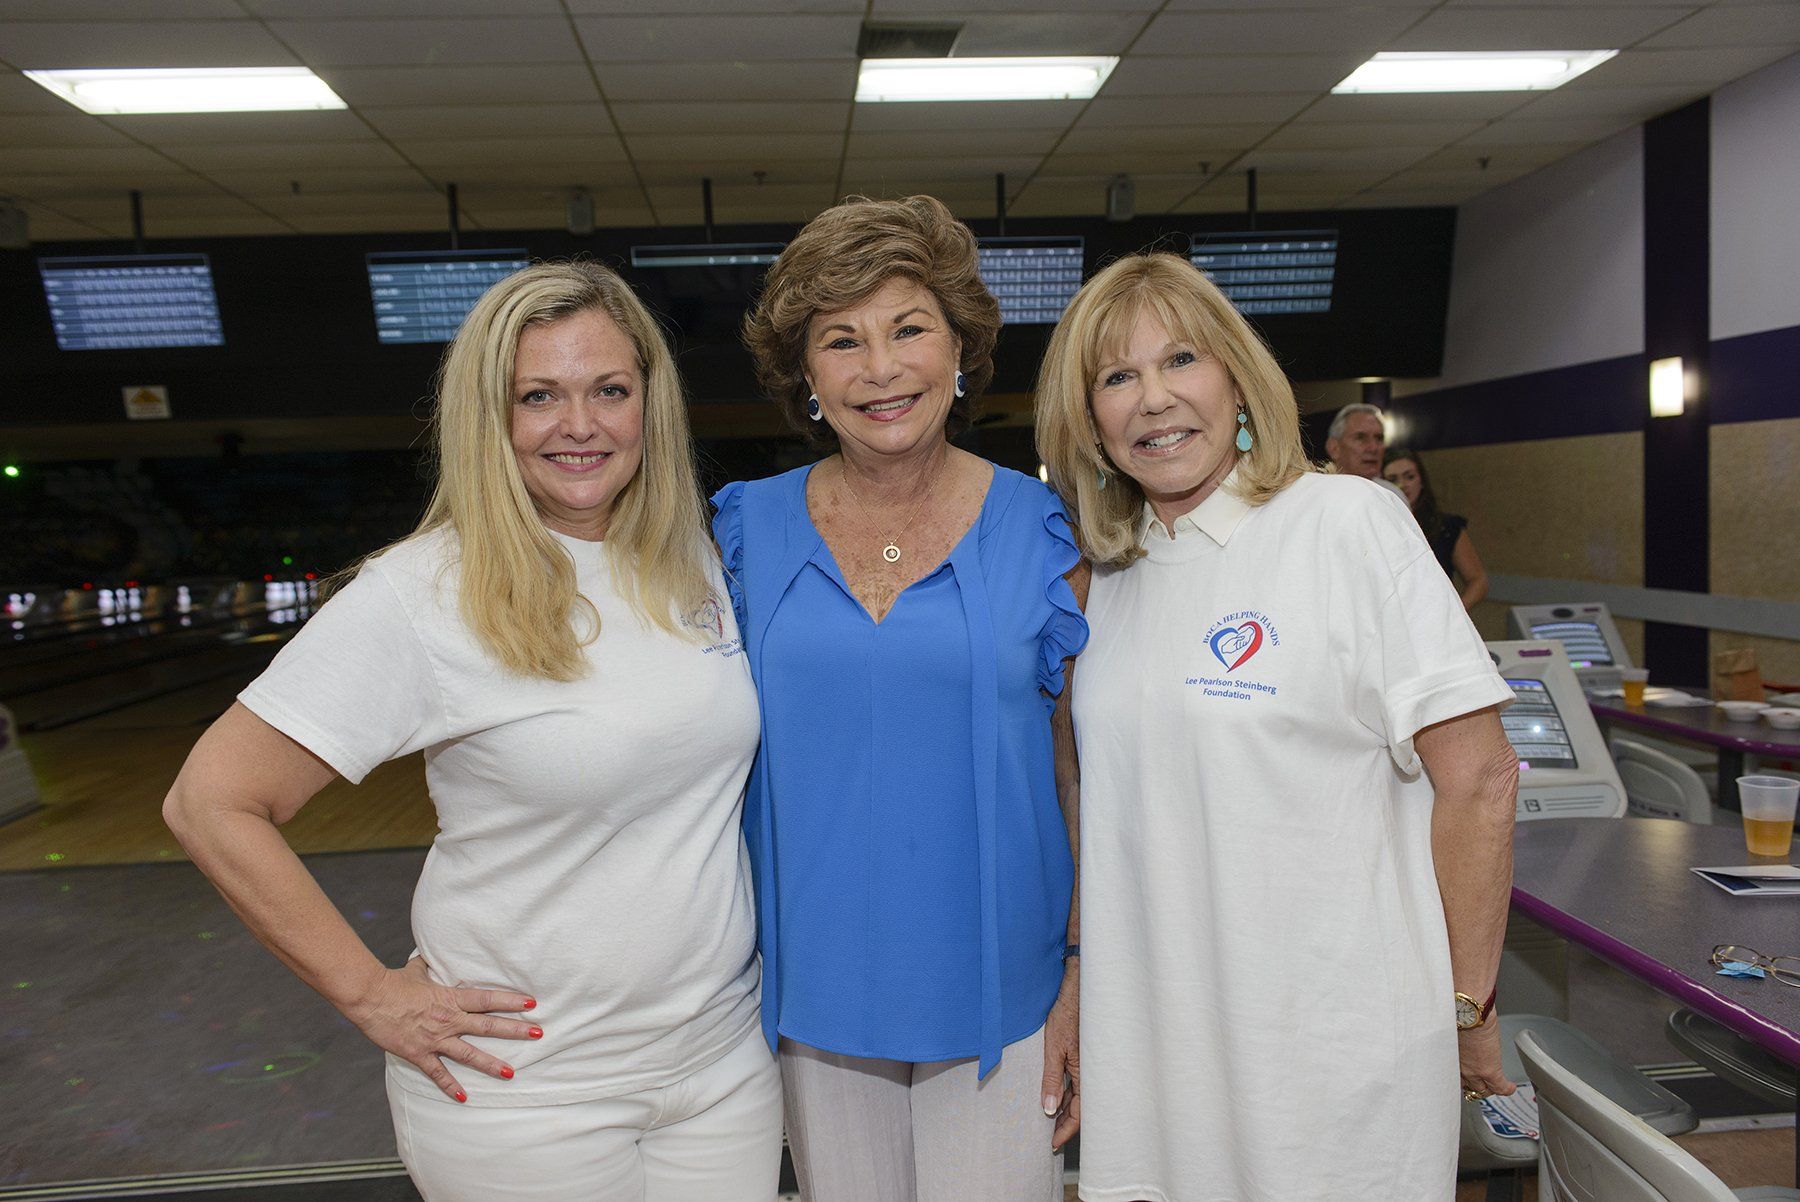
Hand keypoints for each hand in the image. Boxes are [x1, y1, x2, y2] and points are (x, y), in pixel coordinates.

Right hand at [343, 956, 540, 1101]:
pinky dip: (451, 1087)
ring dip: (491, 1064)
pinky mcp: (419, 1054)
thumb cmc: (394, 981)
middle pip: (488, 1026)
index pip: (488, 999)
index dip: (511, 1001)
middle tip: (538, 1034)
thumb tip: (433, 953)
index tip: (531, 1003)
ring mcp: (435, 1039)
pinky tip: (464, 1098)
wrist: (370, 997)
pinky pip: (438, 1073)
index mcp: (450, 998)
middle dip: (515, 1031)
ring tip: (511, 1073)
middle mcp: (448, 1020)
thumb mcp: (418, 970)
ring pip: (469, 1054)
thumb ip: (431, 965)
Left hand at [1040, 963, 1079, 1149]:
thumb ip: (1051, 1080)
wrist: (1078, 991)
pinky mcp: (1084, 1057)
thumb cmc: (1067, 1016)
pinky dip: (1066, 1093)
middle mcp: (1091, 1074)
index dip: (1065, 1130)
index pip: (1079, 1114)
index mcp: (1086, 1075)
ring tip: (1049, 1119)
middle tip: (1050, 1136)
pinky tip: (1055, 1096)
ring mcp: (1088, 1066)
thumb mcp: (1054, 1049)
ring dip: (1065, 1108)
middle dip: (1065, 1123)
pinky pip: (1077, 1083)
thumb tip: (1048, 1110)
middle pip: (1080, 1109)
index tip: (1052, 1142)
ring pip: (1078, 1096)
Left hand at [1458, 1014, 1515, 1099]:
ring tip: (1497, 1085)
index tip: (1465, 1078)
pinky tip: (1510, 1087)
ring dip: (1490, 1088)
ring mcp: (1475, 1071)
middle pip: (1467, 1086)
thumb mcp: (1452, 1030)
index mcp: (1449, 1057)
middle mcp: (1460, 1067)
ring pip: (1483, 1089)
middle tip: (1482, 1083)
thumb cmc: (1459, 1013)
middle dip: (1474, 1086)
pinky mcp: (1490, 1071)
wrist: (1470, 1012)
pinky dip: (1506, 1089)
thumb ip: (1456, 1039)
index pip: (1455, 1076)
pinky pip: (1500, 1087)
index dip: (1462, 1078)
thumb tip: (1460, 1036)